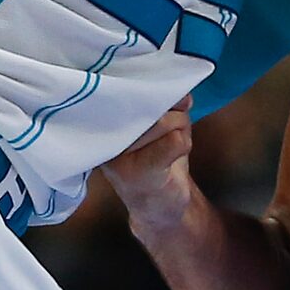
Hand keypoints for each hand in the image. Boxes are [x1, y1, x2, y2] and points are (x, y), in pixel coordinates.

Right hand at [102, 98, 193, 238]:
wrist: (159, 204)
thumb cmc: (160, 154)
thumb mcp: (163, 117)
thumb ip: (166, 98)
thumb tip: (180, 90)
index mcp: (107, 113)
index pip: (136, 86)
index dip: (159, 90)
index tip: (168, 103)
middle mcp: (105, 131)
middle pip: (154, 103)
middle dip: (173, 113)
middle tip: (169, 131)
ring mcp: (118, 154)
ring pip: (166, 121)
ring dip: (180, 130)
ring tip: (168, 146)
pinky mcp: (136, 172)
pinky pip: (176, 141)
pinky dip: (185, 145)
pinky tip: (171, 159)